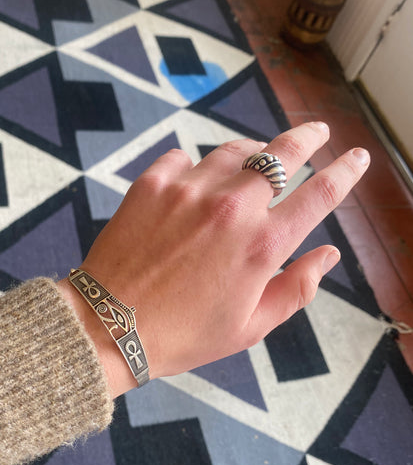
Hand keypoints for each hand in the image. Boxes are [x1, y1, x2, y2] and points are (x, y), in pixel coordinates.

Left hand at [58, 122, 369, 396]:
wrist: (108, 327)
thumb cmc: (184, 335)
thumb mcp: (250, 327)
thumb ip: (297, 289)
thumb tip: (329, 254)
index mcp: (263, 245)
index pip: (321, 195)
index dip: (346, 172)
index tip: (357, 157)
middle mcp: (231, 208)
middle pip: (282, 154)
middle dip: (308, 137)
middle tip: (317, 130)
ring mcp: (189, 189)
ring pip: (233, 151)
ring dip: (250, 153)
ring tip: (252, 160)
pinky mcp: (152, 183)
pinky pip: (183, 158)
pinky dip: (194, 167)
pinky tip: (192, 183)